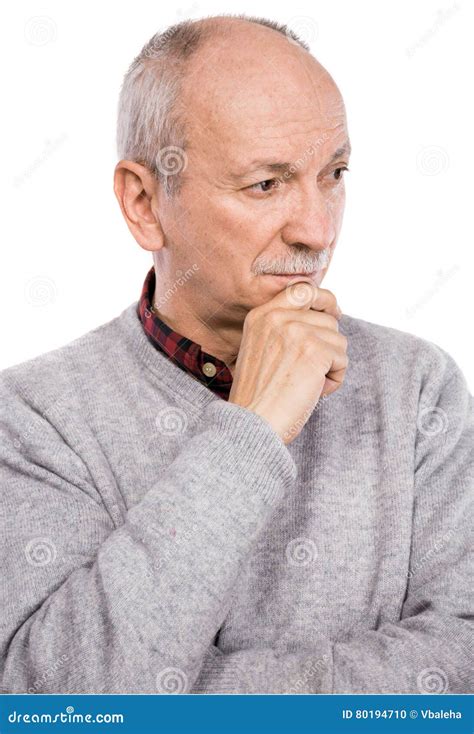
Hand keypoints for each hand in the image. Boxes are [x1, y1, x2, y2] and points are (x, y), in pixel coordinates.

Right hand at [228, 280, 346, 444]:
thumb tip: (328, 315)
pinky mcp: (315, 351)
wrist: (252, 424)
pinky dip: (335, 379)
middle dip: (327, 346)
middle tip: (311, 370)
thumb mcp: (261, 349)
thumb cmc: (259, 396)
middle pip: (328, 319)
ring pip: (338, 339)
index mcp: (261, 315)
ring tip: (308, 384)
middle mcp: (277, 318)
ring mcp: (296, 332)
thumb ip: (284, 328)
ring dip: (331, 365)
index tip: (333, 313)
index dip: (324, 299)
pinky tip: (314, 391)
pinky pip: (343, 359)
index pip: (303, 289)